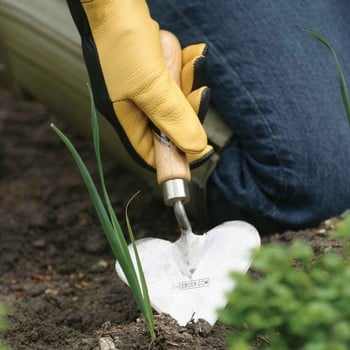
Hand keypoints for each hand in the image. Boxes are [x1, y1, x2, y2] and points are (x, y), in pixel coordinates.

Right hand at [67, 0, 212, 168]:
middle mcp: (134, 105)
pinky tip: (193, 53)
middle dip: (187, 108)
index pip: (150, 150)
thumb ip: (173, 118)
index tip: (200, 151)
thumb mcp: (150, 86)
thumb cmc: (122, 41)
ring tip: (193, 61)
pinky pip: (177, 77)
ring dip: (189, 81)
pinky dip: (188, 66)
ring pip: (176, 99)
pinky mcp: (153, 69)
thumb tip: (195, 147)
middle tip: (198, 92)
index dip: (174, 155)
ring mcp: (144, 86)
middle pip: (169, 125)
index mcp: (124, 116)